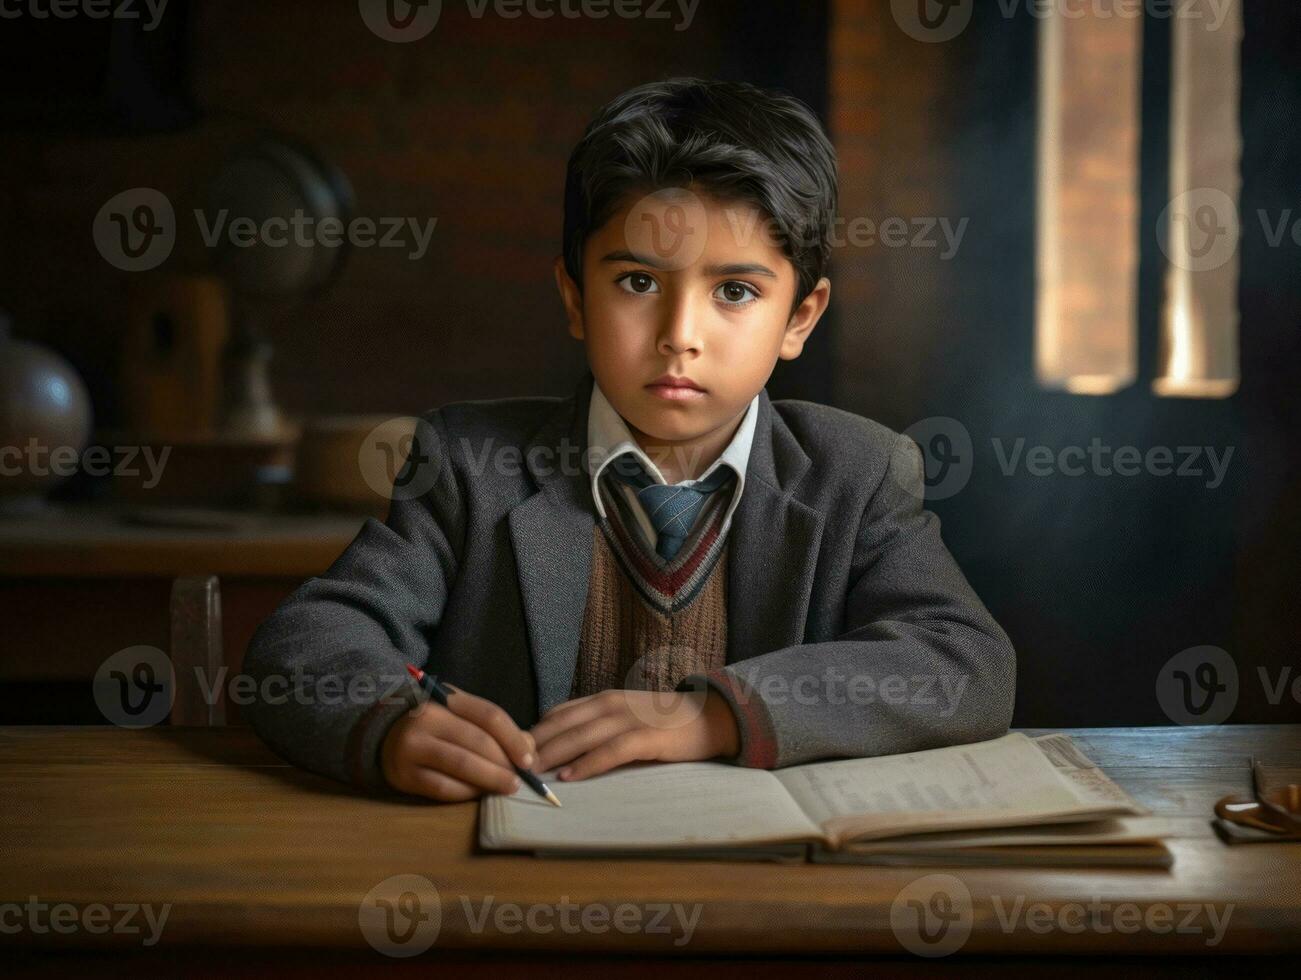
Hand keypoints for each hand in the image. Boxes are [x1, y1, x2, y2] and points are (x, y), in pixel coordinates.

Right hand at [380, 686, 535, 801]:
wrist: (384, 736)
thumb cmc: (435, 726)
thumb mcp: (461, 715)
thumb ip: (493, 728)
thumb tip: (529, 750)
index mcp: (447, 700)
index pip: (489, 715)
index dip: (514, 739)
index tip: (530, 760)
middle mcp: (428, 719)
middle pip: (478, 741)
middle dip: (505, 763)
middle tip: (522, 780)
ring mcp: (413, 747)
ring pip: (462, 765)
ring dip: (491, 779)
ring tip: (508, 788)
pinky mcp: (405, 775)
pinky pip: (444, 788)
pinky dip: (468, 793)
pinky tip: (480, 794)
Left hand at [530, 687, 739, 780]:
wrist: (710, 716)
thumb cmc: (663, 722)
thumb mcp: (624, 716)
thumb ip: (596, 725)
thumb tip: (559, 746)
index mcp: (602, 699)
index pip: (557, 713)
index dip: (532, 733)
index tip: (510, 753)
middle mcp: (611, 705)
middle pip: (562, 725)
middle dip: (533, 747)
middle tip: (508, 768)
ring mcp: (629, 719)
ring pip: (581, 737)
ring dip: (552, 756)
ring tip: (530, 774)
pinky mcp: (647, 737)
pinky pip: (611, 751)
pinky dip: (587, 764)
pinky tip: (569, 777)